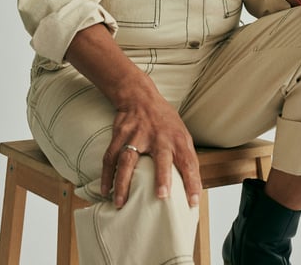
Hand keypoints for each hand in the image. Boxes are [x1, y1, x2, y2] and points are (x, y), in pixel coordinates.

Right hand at [100, 89, 201, 209]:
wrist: (140, 97)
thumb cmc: (165, 121)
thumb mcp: (182, 134)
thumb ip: (187, 158)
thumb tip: (195, 188)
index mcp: (177, 138)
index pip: (189, 161)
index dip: (193, 181)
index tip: (193, 201)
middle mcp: (159, 137)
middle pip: (161, 157)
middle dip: (162, 176)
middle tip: (162, 195)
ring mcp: (137, 135)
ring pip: (129, 159)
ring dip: (124, 181)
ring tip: (121, 203)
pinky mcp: (120, 135)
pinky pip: (111, 157)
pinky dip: (107, 174)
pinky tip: (105, 190)